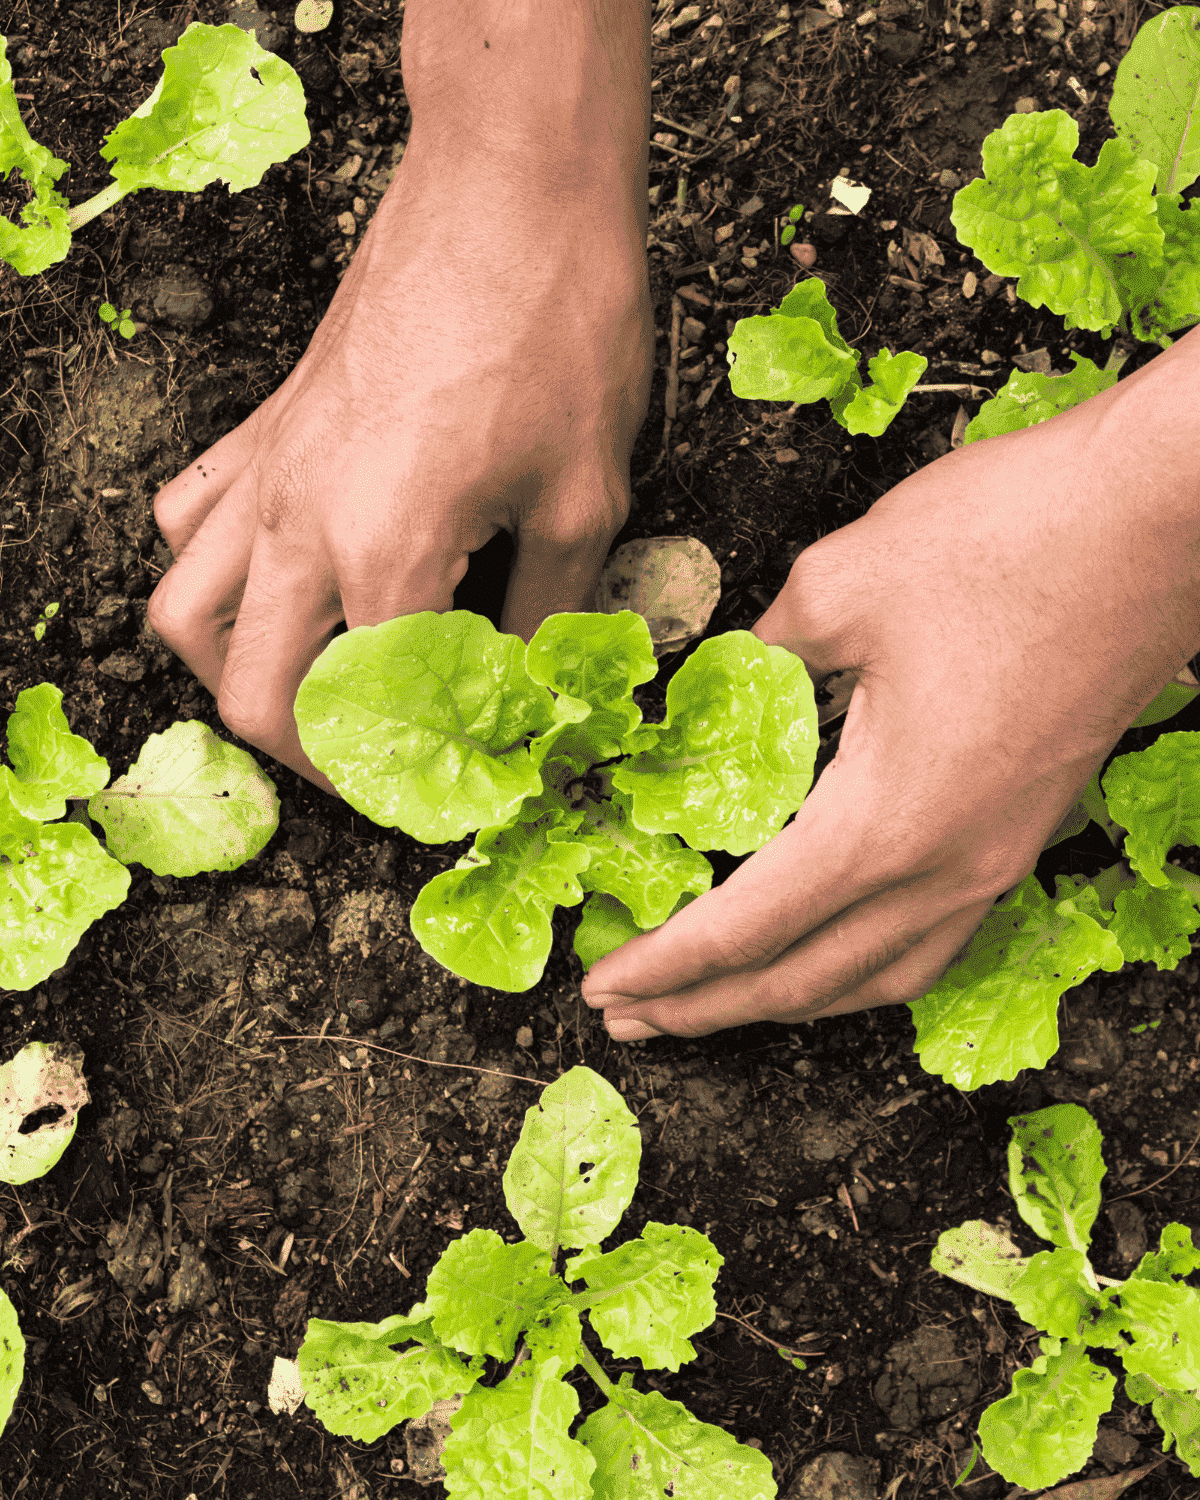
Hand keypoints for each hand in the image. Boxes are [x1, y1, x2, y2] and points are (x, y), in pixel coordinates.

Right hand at [147, 137, 653, 795]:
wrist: (510, 186)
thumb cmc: (559, 327)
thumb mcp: (585, 497)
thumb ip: (550, 617)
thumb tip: (534, 692)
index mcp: (385, 555)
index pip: (376, 714)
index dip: (419, 776)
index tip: (460, 793)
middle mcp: (302, 523)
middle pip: (252, 693)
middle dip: (313, 759)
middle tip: (379, 769)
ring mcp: (271, 470)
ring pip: (187, 612)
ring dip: (237, 674)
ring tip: (308, 692)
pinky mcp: (269, 424)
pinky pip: (195, 517)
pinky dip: (213, 570)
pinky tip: (276, 577)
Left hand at [582, 333, 1199, 1038]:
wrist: (1161, 518)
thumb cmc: (1009, 541)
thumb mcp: (839, 585)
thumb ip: (759, 655)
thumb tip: (720, 683)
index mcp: (885, 822)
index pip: (745, 929)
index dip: (665, 965)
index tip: (603, 984)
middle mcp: (946, 869)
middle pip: (804, 980)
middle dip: (706, 1007)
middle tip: (626, 1015)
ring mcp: (997, 860)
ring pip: (877, 978)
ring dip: (785, 1001)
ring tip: (715, 1004)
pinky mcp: (1026, 833)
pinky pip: (931, 941)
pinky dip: (860, 968)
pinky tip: (831, 952)